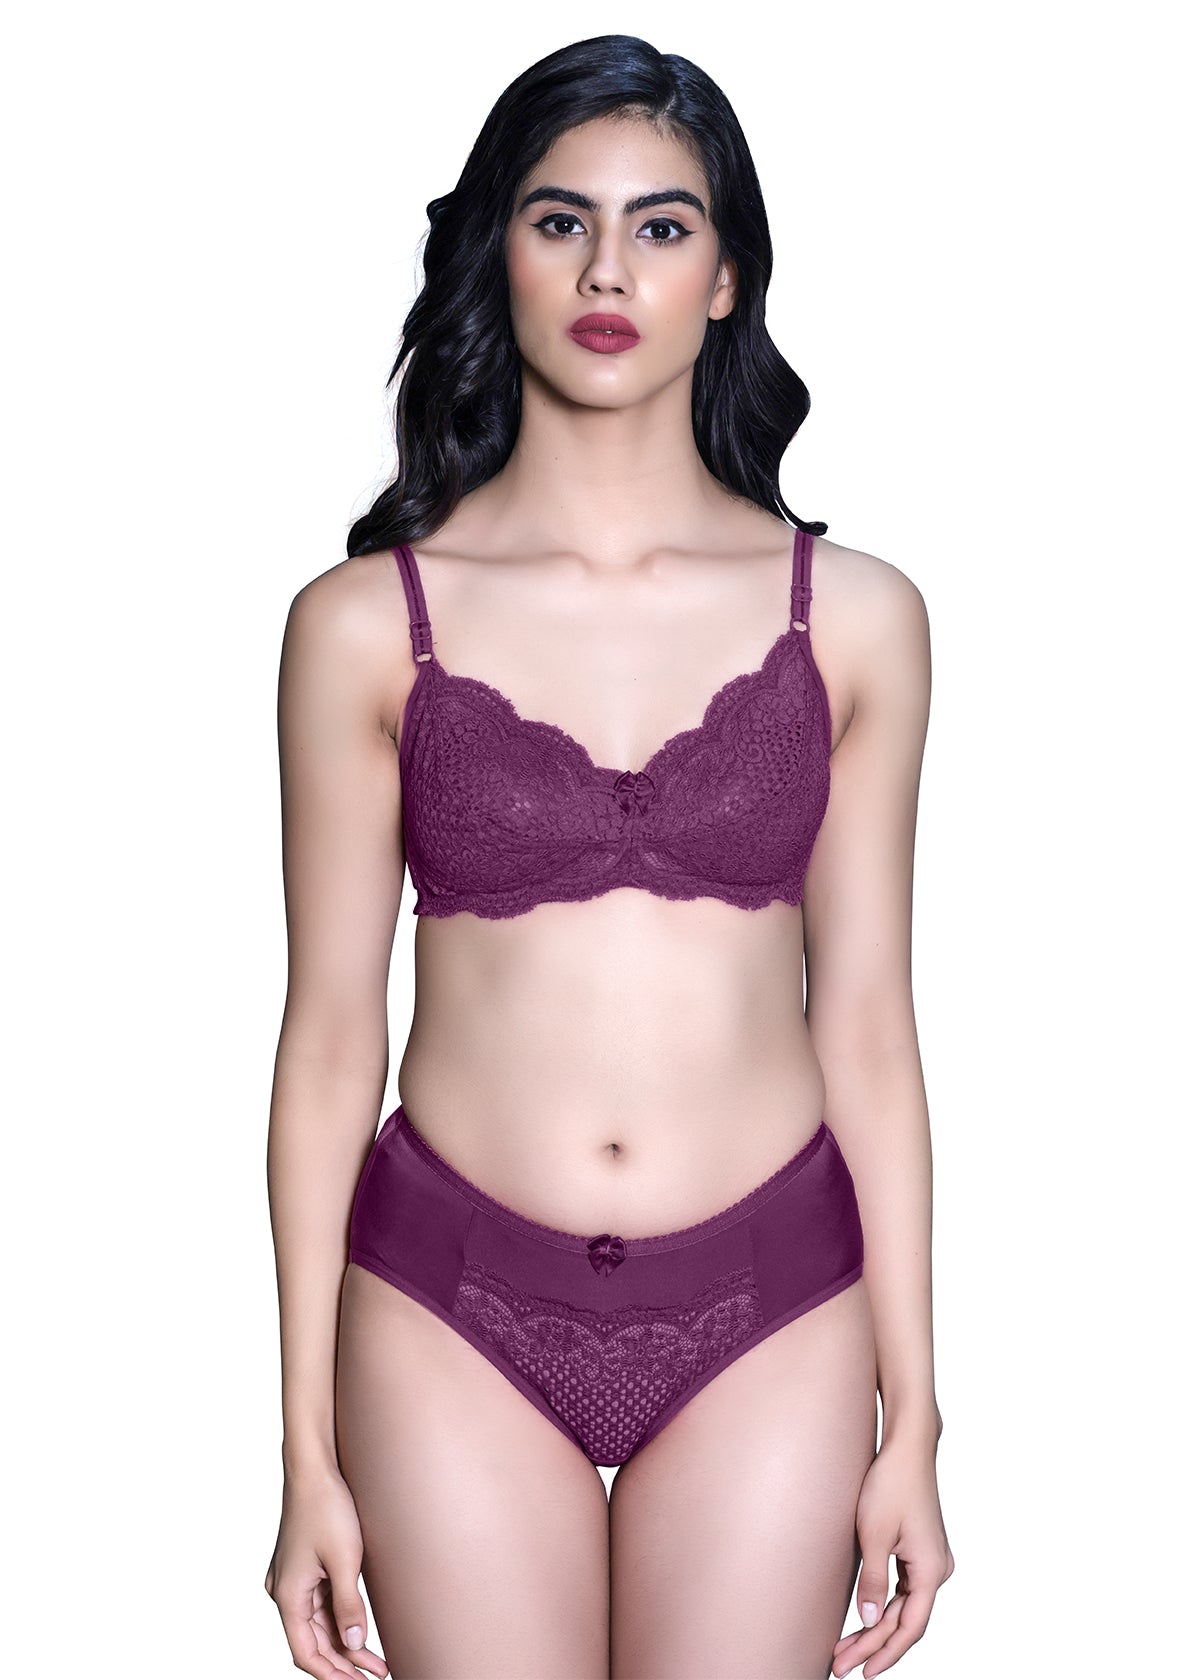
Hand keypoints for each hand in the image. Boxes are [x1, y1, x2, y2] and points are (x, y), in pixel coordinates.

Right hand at [264, 1463, 388, 1677]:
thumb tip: (355, 1643)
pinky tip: (361, 1631)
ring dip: (345, 1644)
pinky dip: (340, 1620)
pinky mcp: (304, 1567)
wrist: (314, 1467)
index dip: (331, 1675)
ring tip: (377, 1664)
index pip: (305, 1652)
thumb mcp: (344, 1558)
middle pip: (313, 1641)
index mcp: (287, 1595)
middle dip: (344, 1663)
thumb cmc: (326, 1506)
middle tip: (376, 1677)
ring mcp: (293, 1579)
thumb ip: (348, 1605)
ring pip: (319, 1624)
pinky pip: (321, 1604)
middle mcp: (284, 1591)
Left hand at [832, 1434, 953, 1676]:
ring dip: (877, 1627)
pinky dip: (885, 1606)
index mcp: (932, 1571)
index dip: (885, 1653)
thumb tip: (869, 1620)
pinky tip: (865, 1618)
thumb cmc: (891, 1484)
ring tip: (845, 1648)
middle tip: (841, 1665)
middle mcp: (939, 1570)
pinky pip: (905, 1589)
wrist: (907, 1447)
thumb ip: (873, 1582)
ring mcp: (932, 1560)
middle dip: (873, 1644)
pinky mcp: (921, 1550)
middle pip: (906, 1621)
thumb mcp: (874, 1535)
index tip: (862, 1672)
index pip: (910, 1628)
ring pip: (905, 1607)